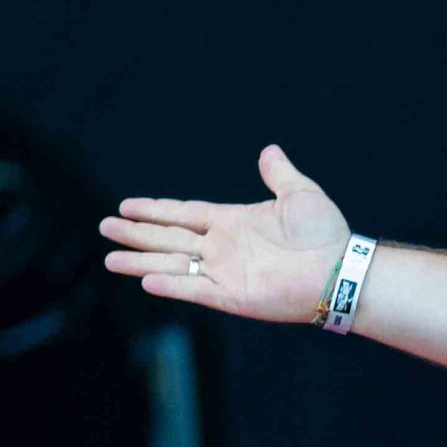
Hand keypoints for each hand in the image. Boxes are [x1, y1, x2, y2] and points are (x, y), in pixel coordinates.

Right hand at [98, 145, 350, 323]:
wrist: (341, 269)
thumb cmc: (325, 234)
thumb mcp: (301, 195)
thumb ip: (279, 175)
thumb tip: (270, 151)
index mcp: (234, 222)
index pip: (184, 213)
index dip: (156, 209)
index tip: (127, 205)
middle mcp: (224, 246)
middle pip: (169, 237)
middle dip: (136, 233)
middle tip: (105, 227)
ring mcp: (225, 271)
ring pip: (172, 263)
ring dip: (141, 259)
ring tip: (109, 258)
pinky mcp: (232, 295)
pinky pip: (194, 289)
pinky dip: (171, 284)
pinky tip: (145, 279)